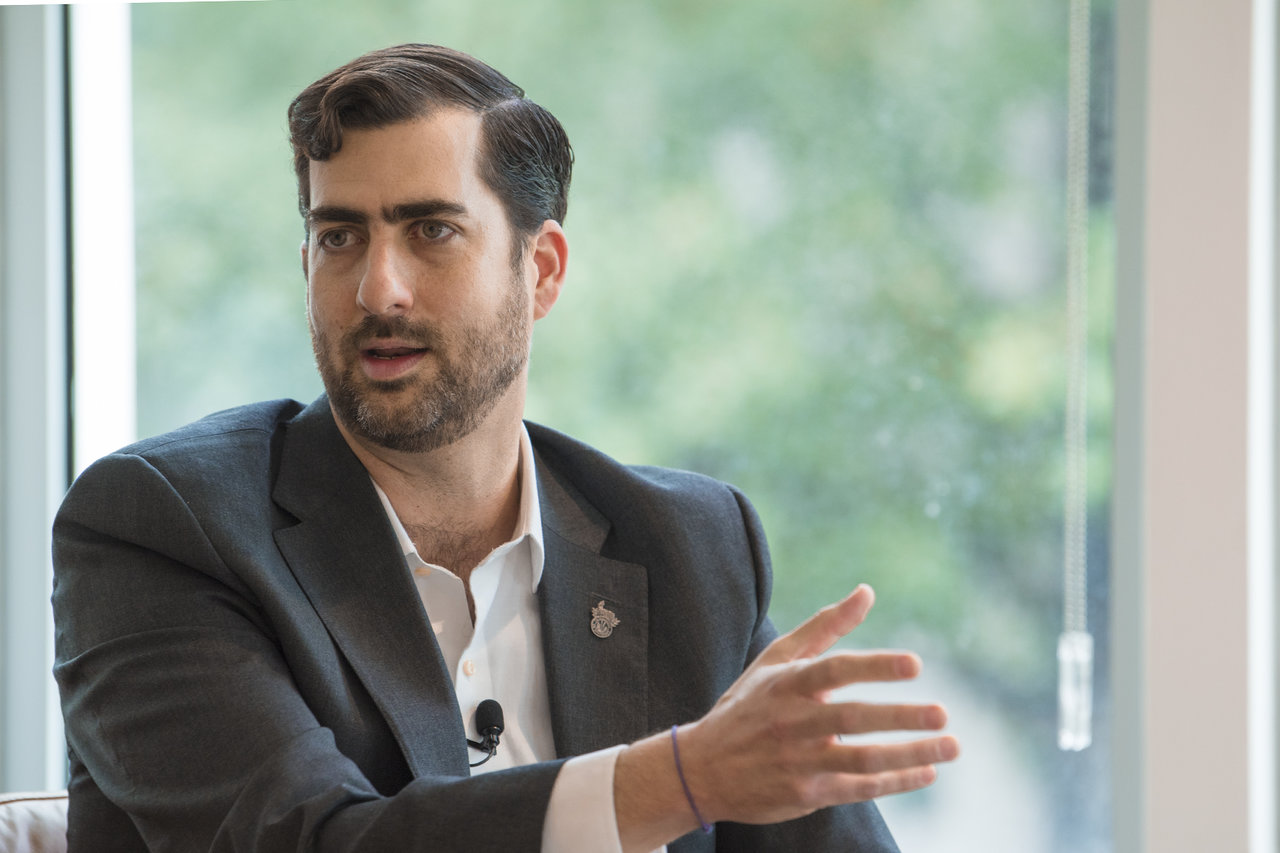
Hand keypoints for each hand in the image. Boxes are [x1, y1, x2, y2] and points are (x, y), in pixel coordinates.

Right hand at [676, 584, 958, 825]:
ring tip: (951, 746)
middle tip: (942, 713)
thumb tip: (867, 591)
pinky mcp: (806, 794)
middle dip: (901, 717)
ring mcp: (799, 761)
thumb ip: (824, 627)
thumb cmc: (748, 706)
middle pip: (852, 718)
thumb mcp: (776, 661)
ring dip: (910, 754)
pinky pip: (858, 788)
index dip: (874, 666)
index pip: (834, 670)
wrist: (701, 769)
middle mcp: (793, 722)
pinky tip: (926, 771)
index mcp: (787, 684)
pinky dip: (895, 781)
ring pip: (862, 760)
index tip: (915, 664)